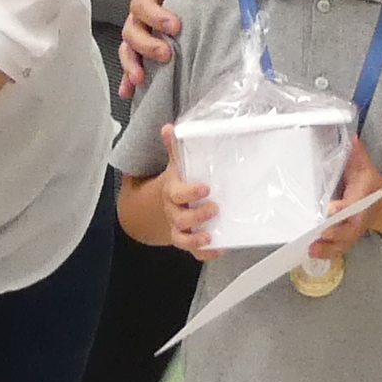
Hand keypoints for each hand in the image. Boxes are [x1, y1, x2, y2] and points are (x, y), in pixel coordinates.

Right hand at [117, 0, 221, 96]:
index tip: (175, 27)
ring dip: (132, 64)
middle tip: (166, 54)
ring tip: (141, 79)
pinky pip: (134, 61)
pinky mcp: (147, 45)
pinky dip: (128, 77)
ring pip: (128, 48)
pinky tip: (129, 92)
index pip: (143, 3)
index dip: (155, 16)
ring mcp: (142, 30)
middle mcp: (140, 11)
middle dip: (146, 45)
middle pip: (132, 30)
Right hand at [153, 127, 220, 254]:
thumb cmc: (176, 183)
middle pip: (180, 218)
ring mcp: (179, 228)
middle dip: (197, 216)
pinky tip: (220, 249)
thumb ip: (175, 148)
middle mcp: (174, 212)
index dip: (190, 193)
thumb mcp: (176, 166)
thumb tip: (169, 127)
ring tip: (210, 236)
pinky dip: (206, 254)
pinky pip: (194, 253)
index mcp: (172, 192)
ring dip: (196, 239)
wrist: (160, 206)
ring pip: (183, 239)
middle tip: (214, 208)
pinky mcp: (187, 240)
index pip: (177, 194)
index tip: (205, 188)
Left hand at [302, 139, 381, 265]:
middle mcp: (357, 220)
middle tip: (317, 232)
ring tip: (310, 248)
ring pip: (341, 243)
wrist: (380, 203)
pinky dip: (326, 254)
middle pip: (346, 229)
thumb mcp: (364, 167)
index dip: (343, 209)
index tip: (332, 209)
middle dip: (333, 232)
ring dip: (327, 247)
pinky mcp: (346, 240)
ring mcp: (352, 233)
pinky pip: (337, 250)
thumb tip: (352, 137)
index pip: (353, 206)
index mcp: (362, 201)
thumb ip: (357, 154)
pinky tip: (311, 253)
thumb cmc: (367, 184)